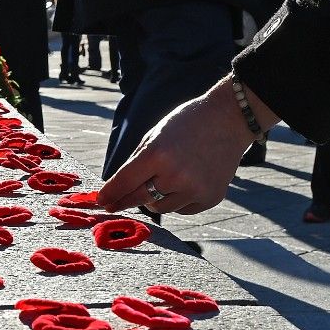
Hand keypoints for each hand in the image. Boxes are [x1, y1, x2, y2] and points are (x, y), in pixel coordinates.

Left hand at [98, 76, 278, 214]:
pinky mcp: (210, 198)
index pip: (124, 182)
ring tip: (165, 179)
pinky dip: (178, 200)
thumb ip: (135, 163)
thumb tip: (117, 190)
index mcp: (157, 154)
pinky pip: (182, 209)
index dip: (109, 194)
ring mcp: (195, 189)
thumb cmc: (186, 124)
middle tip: (114, 205)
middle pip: (138, 199)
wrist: (229, 120)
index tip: (100, 201)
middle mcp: (176, 175)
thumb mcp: (155, 135)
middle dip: (124, 201)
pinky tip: (187, 181)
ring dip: (154, 198)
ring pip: (160, 208)